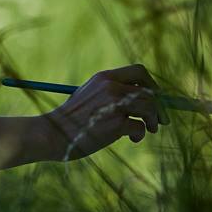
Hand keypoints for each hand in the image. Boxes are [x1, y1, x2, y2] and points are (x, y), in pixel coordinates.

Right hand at [47, 64, 162, 159]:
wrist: (51, 133)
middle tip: (159, 121)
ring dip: (152, 121)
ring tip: (146, 130)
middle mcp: (111, 87)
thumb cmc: (69, 119)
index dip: (152, 84)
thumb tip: (139, 100)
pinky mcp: (116, 124)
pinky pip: (140, 127)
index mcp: (104, 77)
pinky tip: (132, 139)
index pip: (139, 71)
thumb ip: (109, 92)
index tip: (156, 96)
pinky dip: (140, 134)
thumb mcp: (88, 96)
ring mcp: (114, 104)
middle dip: (158, 107)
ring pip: (149, 108)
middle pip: (149, 92)